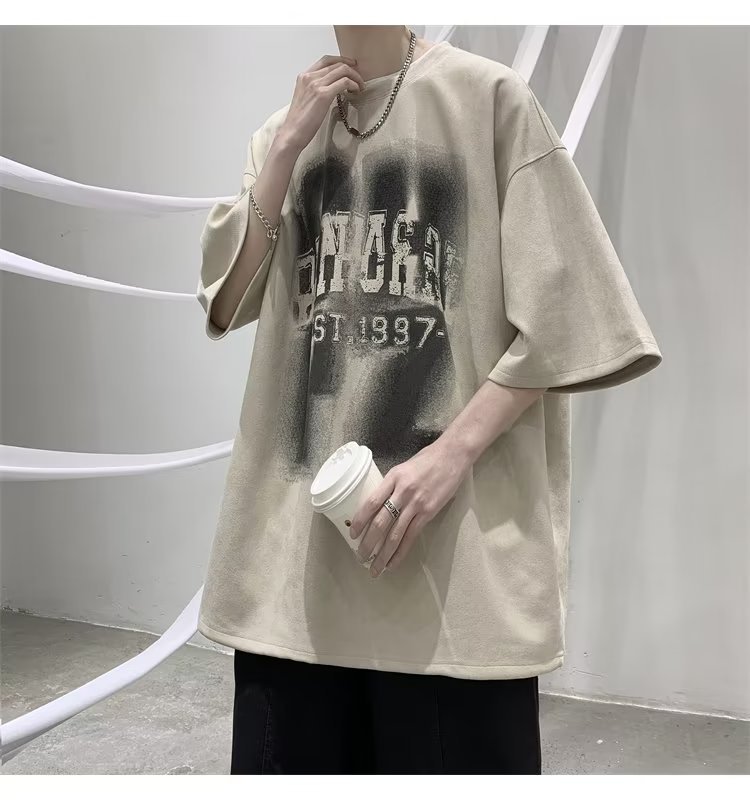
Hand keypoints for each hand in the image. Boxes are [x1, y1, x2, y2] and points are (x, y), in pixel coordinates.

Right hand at [279, 54, 364, 153]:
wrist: (292, 133)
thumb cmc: (299, 122)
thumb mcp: (305, 99)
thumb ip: (315, 90)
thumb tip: (332, 88)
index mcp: (304, 76)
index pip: (326, 60)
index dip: (341, 60)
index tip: (352, 66)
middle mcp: (310, 77)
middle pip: (336, 64)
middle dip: (352, 70)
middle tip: (359, 80)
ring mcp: (316, 84)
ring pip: (343, 70)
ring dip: (356, 77)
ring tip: (360, 87)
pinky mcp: (323, 94)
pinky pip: (344, 82)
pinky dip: (354, 84)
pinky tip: (356, 91)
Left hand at [348, 439, 472, 577]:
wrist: (453, 455)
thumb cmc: (428, 459)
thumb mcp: (403, 468)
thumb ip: (391, 485)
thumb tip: (378, 504)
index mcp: (393, 478)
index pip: (371, 503)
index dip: (360, 521)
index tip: (352, 534)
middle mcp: (403, 492)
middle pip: (380, 522)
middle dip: (368, 543)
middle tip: (360, 557)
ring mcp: (416, 503)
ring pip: (395, 534)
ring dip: (383, 554)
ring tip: (375, 567)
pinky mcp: (429, 512)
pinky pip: (412, 536)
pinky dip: (401, 552)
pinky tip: (394, 562)